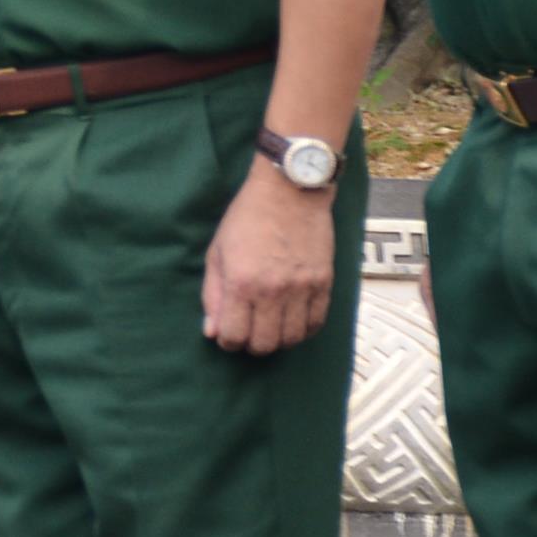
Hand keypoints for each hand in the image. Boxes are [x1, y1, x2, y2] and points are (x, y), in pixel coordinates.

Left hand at [201, 164, 341, 354]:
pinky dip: (302, 330)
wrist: (289, 192)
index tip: (227, 334)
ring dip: (278, 340)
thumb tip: (212, 331)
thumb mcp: (217, 252)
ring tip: (269, 327)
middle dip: (251, 345)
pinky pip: (316, 324)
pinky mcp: (324, 284)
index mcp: (241, 283)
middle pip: (265, 344)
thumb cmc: (248, 217)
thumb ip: (212, 295)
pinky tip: (292, 321)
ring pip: (292, 339)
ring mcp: (302, 289)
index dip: (228, 341)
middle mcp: (273, 291)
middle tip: (248, 333)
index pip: (234, 336)